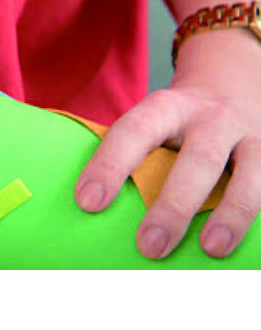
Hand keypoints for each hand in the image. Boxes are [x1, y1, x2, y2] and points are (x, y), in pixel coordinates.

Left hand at [74, 26, 260, 259]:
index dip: (109, 164)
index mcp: (167, 106)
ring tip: (210, 249)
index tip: (86, 202)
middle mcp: (211, 118)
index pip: (133, 130)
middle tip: (148, 246)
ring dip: (229, 215)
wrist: (232, 80)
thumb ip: (132, 150)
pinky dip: (260, 217)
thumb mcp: (154, 117)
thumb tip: (89, 203)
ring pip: (248, 177)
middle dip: (172, 205)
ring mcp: (251, 137)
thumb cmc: (179, 119)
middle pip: (196, 159)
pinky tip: (246, 245)